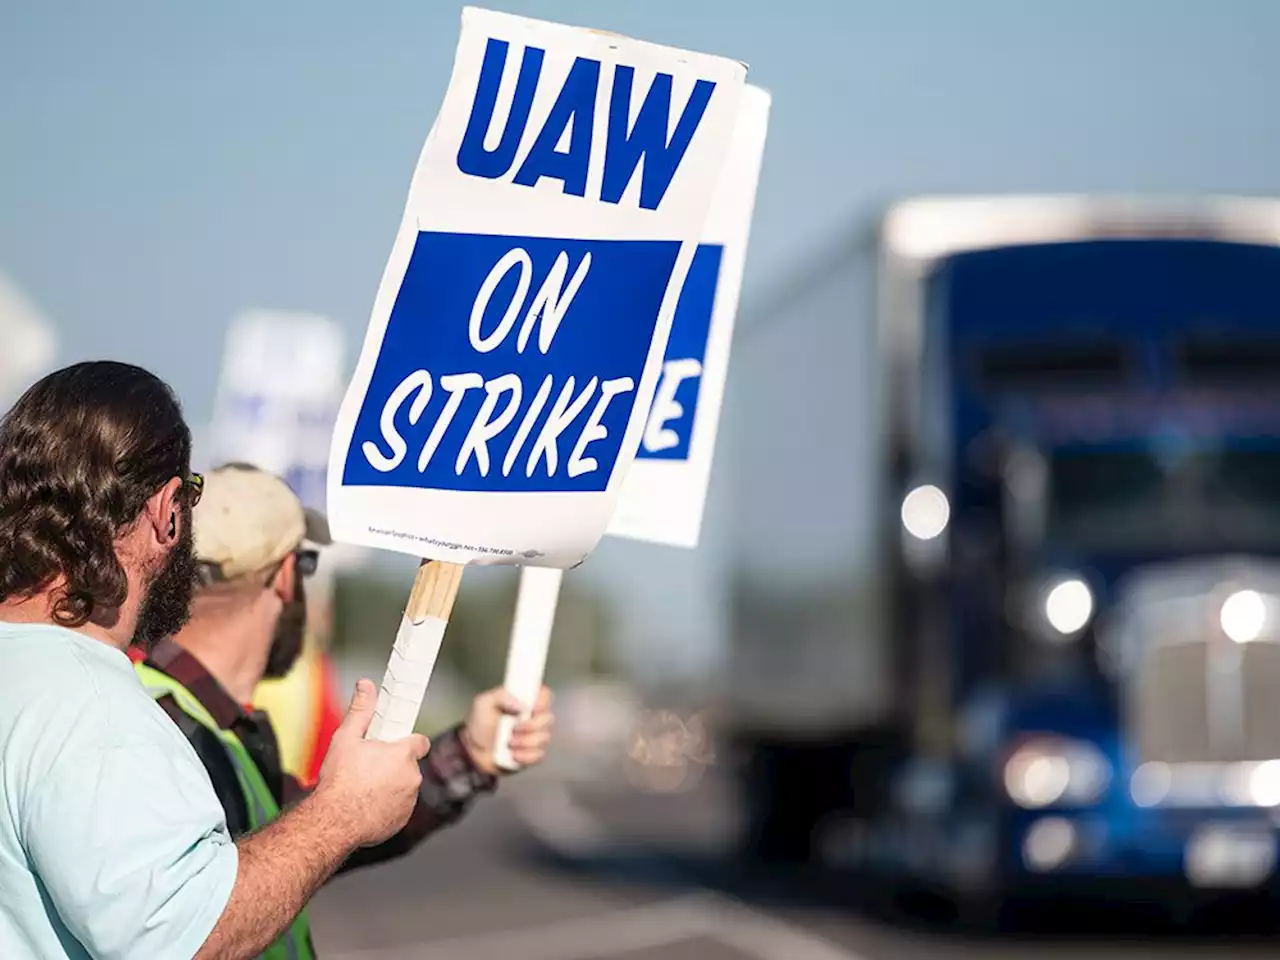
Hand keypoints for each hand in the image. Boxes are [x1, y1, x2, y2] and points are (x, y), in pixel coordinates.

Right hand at [314, 679, 429, 845]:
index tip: (395, 742)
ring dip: (391, 785)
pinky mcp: (402, 820)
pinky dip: (388, 806)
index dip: (407, 741)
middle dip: (393, 764)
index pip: (419, 741)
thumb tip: (366, 686)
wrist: (333, 821)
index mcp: (403, 754)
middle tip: (369, 767)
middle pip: (408, 765)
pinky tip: (366, 805)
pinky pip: (398, 808)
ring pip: (404, 787)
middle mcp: (412, 777)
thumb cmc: (339, 780)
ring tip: (364, 788)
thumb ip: (361, 710)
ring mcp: (409, 800)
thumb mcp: (346, 738)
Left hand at [461, 686, 554, 774]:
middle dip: (531, 726)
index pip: (545, 695)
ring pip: (544, 738)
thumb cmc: (480, 724)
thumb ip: (501, 696)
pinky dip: (526, 756)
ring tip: (509, 743)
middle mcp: (534, 717)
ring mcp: (535, 736)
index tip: (533, 708)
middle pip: (548, 718)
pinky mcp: (533, 754)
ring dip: (526, 742)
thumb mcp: (484, 703)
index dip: (543, 701)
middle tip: (513, 729)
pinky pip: (539, 754)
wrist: (473, 751)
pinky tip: (514, 754)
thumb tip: (521, 704)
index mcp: (524, 701)